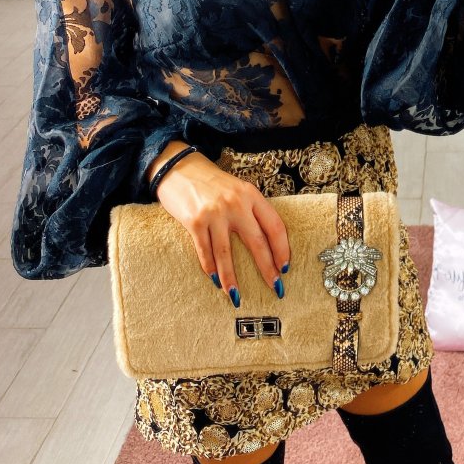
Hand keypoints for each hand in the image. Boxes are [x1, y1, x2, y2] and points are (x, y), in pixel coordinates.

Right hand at [147, 144, 289, 303]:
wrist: (178, 167)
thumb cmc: (210, 182)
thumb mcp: (237, 189)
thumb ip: (250, 209)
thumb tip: (266, 242)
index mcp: (251, 195)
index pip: (274, 226)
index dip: (282, 249)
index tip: (285, 267)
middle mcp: (236, 204)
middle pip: (257, 242)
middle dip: (267, 269)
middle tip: (275, 288)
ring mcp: (214, 213)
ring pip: (227, 253)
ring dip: (232, 278)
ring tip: (237, 296)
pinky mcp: (195, 221)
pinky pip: (205, 251)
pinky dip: (210, 268)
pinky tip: (215, 281)